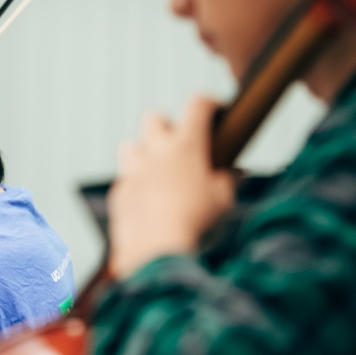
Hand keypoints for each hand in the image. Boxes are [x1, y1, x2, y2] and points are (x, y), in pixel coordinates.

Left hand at [108, 95, 235, 278]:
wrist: (157, 251)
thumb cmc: (197, 225)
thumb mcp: (223, 201)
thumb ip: (228, 180)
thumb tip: (236, 172)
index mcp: (186, 146)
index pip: (196, 105)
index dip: (208, 103)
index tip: (215, 110)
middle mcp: (156, 152)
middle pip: (153, 118)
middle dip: (167, 125)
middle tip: (180, 144)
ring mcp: (133, 171)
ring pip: (130, 146)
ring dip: (143, 153)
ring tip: (158, 171)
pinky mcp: (119, 192)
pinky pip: (124, 179)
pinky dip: (136, 184)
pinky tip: (148, 201)